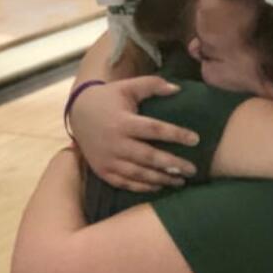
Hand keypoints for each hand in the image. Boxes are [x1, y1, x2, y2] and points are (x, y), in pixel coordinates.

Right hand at [70, 77, 199, 192]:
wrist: (77, 113)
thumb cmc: (108, 98)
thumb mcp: (128, 87)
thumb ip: (152, 85)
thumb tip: (178, 89)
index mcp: (123, 121)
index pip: (154, 129)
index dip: (176, 135)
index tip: (195, 139)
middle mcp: (115, 143)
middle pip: (149, 157)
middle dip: (173, 164)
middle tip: (192, 170)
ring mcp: (108, 159)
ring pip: (139, 174)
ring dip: (161, 179)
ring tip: (180, 181)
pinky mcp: (102, 171)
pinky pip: (125, 183)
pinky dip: (143, 187)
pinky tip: (159, 187)